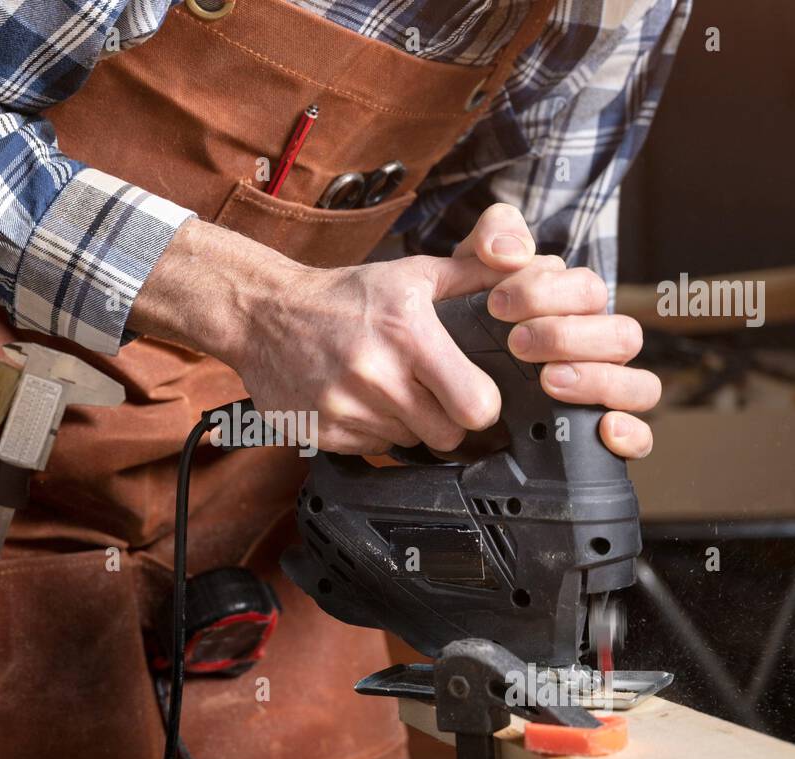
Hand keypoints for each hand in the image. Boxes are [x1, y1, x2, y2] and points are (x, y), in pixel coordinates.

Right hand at [129, 211, 656, 457]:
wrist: (256, 312)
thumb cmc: (344, 293)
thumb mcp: (415, 272)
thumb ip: (480, 270)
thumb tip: (538, 263)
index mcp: (409, 336)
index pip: (476, 412)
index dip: (484, 416)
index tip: (481, 406)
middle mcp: (376, 378)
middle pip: (447, 442)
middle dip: (451, 431)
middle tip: (439, 405)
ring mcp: (342, 414)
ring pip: (407, 456)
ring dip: (412, 440)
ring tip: (397, 403)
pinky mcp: (316, 438)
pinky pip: (369, 460)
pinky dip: (373, 448)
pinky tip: (361, 414)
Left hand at [455, 206, 657, 457]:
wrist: (447, 384)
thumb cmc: (472, 321)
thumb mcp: (471, 272)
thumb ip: (492, 238)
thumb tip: (511, 249)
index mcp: (579, 307)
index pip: (589, 290)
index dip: (546, 292)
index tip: (496, 303)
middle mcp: (601, 349)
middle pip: (622, 335)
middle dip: (567, 336)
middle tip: (517, 342)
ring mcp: (606, 391)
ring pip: (640, 384)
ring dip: (598, 380)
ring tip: (549, 381)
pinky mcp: (600, 434)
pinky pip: (641, 438)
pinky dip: (631, 435)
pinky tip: (605, 430)